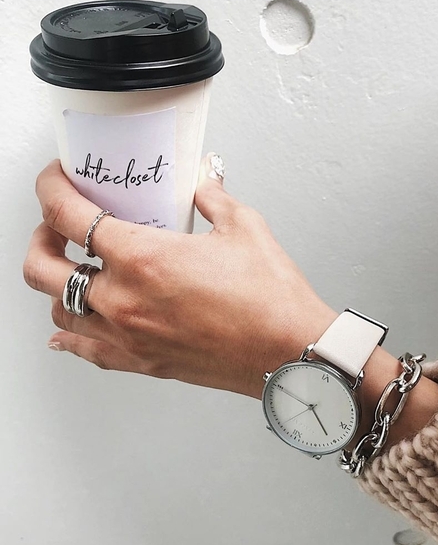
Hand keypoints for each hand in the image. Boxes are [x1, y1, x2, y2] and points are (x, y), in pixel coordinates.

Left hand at [23, 158, 336, 398]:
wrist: (289, 353)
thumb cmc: (271, 299)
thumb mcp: (244, 227)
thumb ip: (213, 197)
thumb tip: (205, 182)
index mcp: (144, 258)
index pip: (69, 216)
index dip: (51, 190)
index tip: (56, 182)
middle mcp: (125, 300)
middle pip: (43, 268)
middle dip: (41, 237)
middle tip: (55, 226)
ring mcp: (129, 336)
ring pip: (59, 310)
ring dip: (57, 283)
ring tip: (75, 269)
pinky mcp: (143, 362)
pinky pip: (87, 350)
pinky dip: (71, 335)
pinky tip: (68, 330)